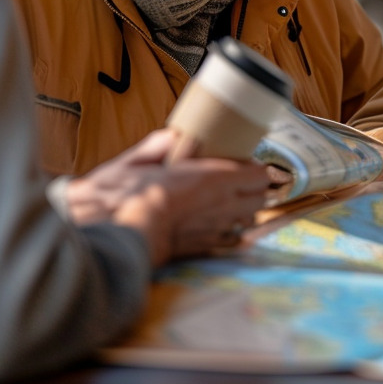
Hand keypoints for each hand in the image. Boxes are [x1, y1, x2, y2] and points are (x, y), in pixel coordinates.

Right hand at [65, 129, 270, 267]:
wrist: (120, 238)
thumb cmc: (124, 200)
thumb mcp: (134, 162)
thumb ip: (156, 146)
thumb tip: (171, 136)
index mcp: (213, 179)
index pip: (260, 174)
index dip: (255, 167)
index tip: (244, 162)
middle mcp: (222, 205)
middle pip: (262, 197)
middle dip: (257, 188)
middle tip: (242, 180)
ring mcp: (216, 228)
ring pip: (251, 218)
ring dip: (247, 209)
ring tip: (232, 201)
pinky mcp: (205, 247)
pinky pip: (233, 239)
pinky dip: (233, 230)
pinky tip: (220, 224)